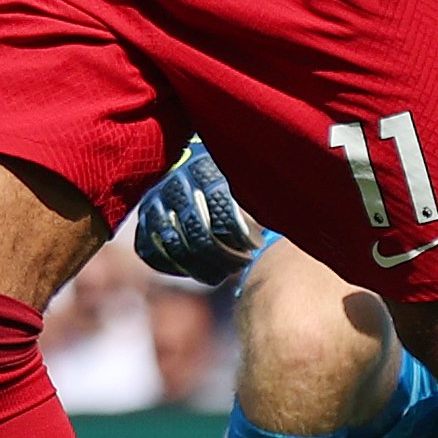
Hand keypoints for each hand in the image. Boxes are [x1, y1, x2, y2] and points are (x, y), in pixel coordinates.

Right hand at [132, 141, 269, 288]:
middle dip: (224, 256)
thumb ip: (261, 191)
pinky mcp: (141, 223)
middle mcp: (173, 184)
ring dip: (204, 268)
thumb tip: (296, 209)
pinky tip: (201, 269)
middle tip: (243, 262)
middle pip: (199, 233)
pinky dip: (178, 268)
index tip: (256, 245)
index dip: (241, 232)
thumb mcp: (244, 175)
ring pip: (176, 248)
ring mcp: (153, 204)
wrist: (186, 164)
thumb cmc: (230, 176)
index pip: (221, 205)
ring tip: (225, 272)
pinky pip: (154, 254)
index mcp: (203, 167)